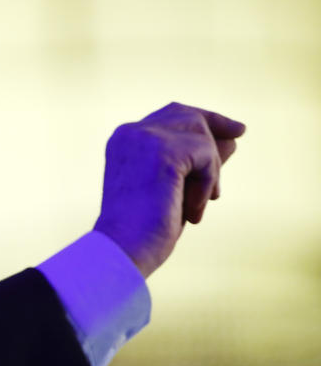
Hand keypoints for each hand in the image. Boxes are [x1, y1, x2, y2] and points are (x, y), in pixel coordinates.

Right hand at [93, 102, 245, 277]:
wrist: (124, 249)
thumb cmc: (146, 226)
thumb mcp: (177, 186)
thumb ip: (198, 160)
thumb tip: (233, 139)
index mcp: (125, 141)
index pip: (170, 116)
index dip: (202, 120)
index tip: (232, 129)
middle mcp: (131, 133)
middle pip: (187, 115)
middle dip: (216, 126)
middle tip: (240, 132)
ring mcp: (145, 138)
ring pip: (201, 135)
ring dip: (210, 170)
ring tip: (199, 204)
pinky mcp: (163, 152)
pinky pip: (206, 156)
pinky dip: (208, 184)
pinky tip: (193, 211)